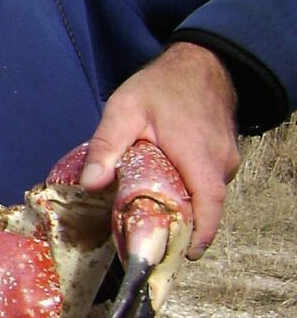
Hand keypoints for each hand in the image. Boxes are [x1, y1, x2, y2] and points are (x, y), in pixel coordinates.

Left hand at [79, 41, 239, 258]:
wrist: (199, 62)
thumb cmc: (160, 86)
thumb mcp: (123, 111)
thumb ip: (106, 147)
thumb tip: (92, 185)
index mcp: (197, 153)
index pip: (208, 203)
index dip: (199, 233)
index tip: (186, 255)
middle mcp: (219, 161)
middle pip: (205, 207)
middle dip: (182, 230)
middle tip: (151, 246)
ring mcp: (226, 159)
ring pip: (205, 198)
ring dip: (183, 212)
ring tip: (152, 226)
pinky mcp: (223, 158)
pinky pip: (207, 186)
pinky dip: (188, 197)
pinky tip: (163, 200)